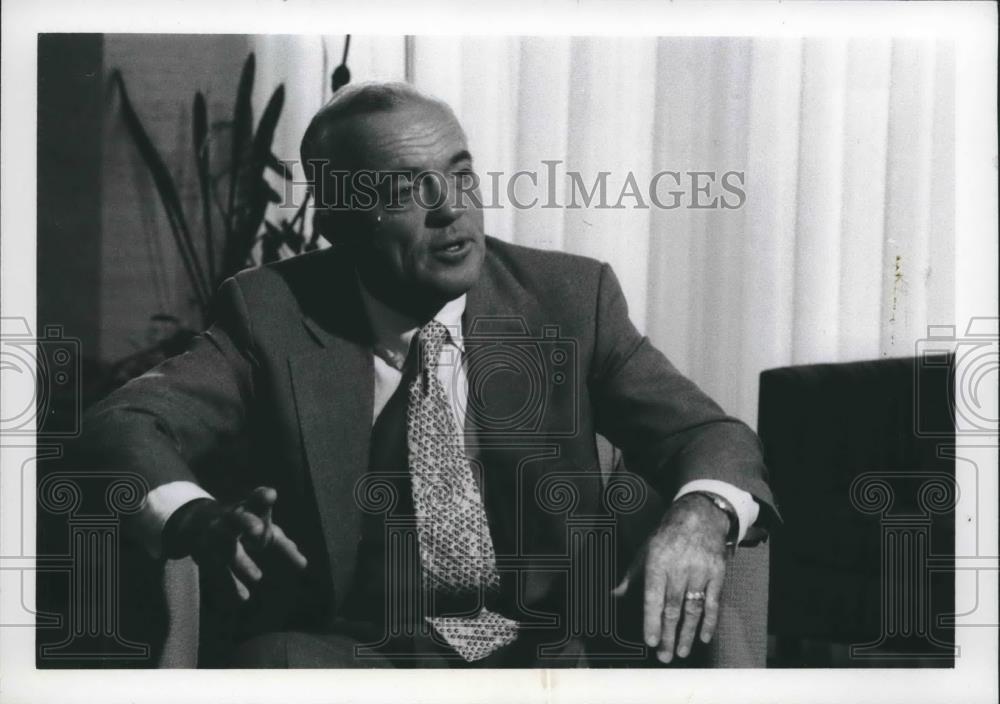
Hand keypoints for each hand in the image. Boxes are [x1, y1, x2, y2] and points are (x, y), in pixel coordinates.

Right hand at [163, 486, 307, 600]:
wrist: (197, 522)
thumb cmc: (243, 523)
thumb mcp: (263, 529)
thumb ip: (283, 546)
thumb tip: (303, 565)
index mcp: (247, 509)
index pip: (255, 501)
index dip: (261, 497)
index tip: (271, 494)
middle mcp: (229, 520)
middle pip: (237, 519)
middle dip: (247, 523)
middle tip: (260, 532)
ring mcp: (215, 537)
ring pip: (226, 547)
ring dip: (241, 561)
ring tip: (259, 576)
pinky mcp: (205, 555)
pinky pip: (217, 571)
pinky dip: (230, 584)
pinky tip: (243, 597)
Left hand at [612, 493, 730, 662]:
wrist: (700, 515)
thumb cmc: (668, 536)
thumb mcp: (645, 550)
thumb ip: (631, 576)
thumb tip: (613, 595)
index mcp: (658, 561)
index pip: (653, 596)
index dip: (652, 620)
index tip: (651, 641)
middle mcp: (680, 567)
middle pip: (673, 607)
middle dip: (668, 634)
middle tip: (664, 656)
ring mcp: (701, 570)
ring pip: (693, 608)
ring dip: (687, 633)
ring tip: (681, 652)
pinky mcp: (717, 573)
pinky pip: (714, 602)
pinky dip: (710, 621)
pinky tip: (703, 636)